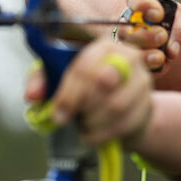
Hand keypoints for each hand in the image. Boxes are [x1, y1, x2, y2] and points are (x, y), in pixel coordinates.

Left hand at [26, 39, 152, 147]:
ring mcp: (142, 80)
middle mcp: (128, 57)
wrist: (118, 104)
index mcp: (104, 45)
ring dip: (93, 122)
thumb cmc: (87, 86)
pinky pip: (124, 124)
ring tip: (83, 124)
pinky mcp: (147, 104)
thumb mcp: (60, 77)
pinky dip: (103, 135)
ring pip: (116, 106)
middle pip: (104, 82)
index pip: (86, 66)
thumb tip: (32, 95)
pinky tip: (92, 134)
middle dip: (82, 105)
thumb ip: (42, 81)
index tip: (58, 113)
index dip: (69, 93)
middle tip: (69, 118)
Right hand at [118, 0, 180, 73]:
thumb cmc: (171, 21)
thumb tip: (172, 51)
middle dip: (145, 36)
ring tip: (161, 57)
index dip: (145, 6)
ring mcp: (123, 43)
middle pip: (125, 30)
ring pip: (125, 51)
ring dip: (144, 54)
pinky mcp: (129, 59)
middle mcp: (125, 23)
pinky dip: (148, 67)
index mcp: (138, 4)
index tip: (159, 15)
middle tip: (163, 36)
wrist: (164, 34)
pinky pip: (133, 66)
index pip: (136, 0)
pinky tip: (159, 64)